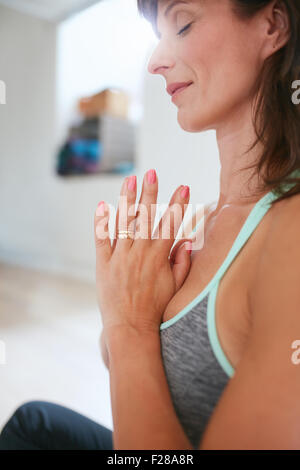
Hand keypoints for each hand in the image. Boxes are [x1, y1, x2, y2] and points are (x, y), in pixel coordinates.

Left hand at [94, 170, 192, 336]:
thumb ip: (182, 262)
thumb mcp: (176, 286)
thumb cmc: (156, 308)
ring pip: (124, 222)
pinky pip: (101, 239)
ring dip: (127, 199)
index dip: (178, 204)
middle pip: (146, 216)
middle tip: (151, 172)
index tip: (184, 186)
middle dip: (150, 192)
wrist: (131, 327)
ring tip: (130, 180)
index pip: (170, 223)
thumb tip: (185, 241)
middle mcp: (139, 252)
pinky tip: (102, 205)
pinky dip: (101, 222)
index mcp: (158, 256)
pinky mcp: (103, 264)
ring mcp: (119, 256)